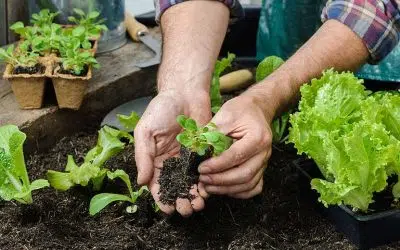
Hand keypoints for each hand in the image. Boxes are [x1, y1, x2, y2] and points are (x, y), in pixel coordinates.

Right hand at [134, 90, 210, 215]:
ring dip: (193, 196)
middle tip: (186, 210)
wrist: (185, 92)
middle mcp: (171, 163)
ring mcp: (188, 159)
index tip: (168, 209)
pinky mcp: (203, 153)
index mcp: (155, 160)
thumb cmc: (161, 109)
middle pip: (175, 188)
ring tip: (198, 205)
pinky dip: (206, 183)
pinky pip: (205, 171)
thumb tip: (142, 182)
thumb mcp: (145, 131)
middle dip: (180, 201)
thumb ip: (143, 157)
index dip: (161, 199)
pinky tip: (208, 190)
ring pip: (190, 184)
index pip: (156, 185)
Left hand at [198, 95, 272, 197]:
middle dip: (221, 180)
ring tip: (208, 187)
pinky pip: (254, 187)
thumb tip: (196, 152)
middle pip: (244, 174)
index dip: (217, 165)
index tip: (201, 168)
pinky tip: (223, 189)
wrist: (256, 110)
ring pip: (249, 184)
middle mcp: (264, 152)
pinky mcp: (262, 169)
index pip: (236, 156)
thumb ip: (212, 133)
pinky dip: (239, 192)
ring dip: (227, 189)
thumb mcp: (225, 115)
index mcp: (257, 137)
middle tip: (202, 179)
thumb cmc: (240, 110)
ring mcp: (265, 162)